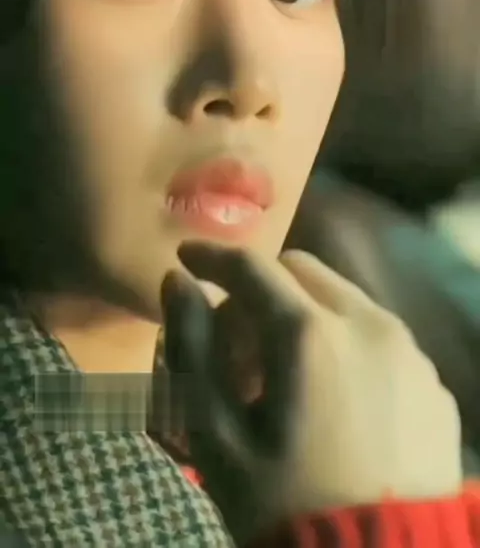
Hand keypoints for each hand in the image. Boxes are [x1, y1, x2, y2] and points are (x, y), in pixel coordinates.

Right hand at [160, 243, 460, 544]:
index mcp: (310, 334)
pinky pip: (381, 338)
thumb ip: (192, 348)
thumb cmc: (281, 505)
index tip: (186, 259)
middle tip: (237, 344)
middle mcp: (368, 325)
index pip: (253, 266)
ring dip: (305, 314)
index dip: (212, 257)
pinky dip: (346, 344)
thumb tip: (178, 283)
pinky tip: (333, 398)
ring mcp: (409, 352)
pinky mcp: (433, 383)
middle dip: (261, 290)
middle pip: (302, 271)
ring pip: (345, 300)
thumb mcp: (217, 435)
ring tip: (286, 376)